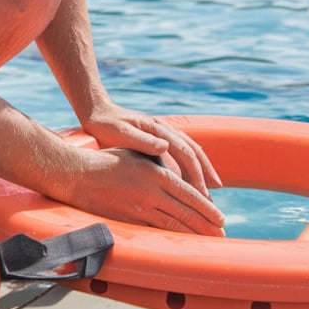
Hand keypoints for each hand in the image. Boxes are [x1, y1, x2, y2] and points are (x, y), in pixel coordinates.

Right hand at [59, 146, 224, 235]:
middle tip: (221, 236)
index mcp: (156, 174)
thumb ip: (160, 163)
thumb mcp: (139, 154)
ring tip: (207, 243)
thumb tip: (180, 174)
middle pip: (185, 214)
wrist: (79, 175)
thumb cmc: (109, 160)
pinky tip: (181, 243)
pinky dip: (171, 239)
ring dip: (192, 236)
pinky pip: (154, 232)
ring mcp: (139, 209)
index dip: (207, 209)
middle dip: (206, 227)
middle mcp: (151, 193)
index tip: (221, 218)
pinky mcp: (129, 221)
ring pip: (172, 226)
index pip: (189, 194)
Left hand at [79, 103, 222, 197]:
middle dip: (205, 174)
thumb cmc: (105, 124)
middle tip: (212, 198)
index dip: (196, 173)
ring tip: (209, 191)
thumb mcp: (120, 132)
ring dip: (201, 171)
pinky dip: (190, 166)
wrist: (97, 111)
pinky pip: (181, 152)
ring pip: (190, 152)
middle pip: (193, 152)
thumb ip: (142, 140)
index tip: (203, 193)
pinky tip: (191, 180)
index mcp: (158, 129)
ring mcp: (163, 134)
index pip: (185, 152)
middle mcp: (165, 130)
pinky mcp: (158, 139)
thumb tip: (166, 146)